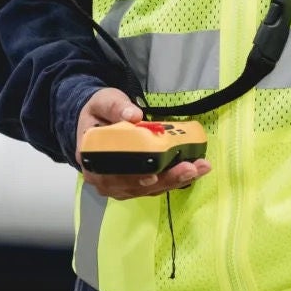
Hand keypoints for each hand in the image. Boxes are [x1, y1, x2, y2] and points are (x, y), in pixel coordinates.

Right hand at [75, 87, 210, 200]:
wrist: (98, 120)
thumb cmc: (99, 113)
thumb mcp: (103, 102)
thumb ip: (115, 107)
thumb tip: (133, 115)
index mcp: (92, 161)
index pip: (112, 175)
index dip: (133, 178)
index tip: (153, 176)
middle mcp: (105, 181)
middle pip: (136, 186)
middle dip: (166, 179)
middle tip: (190, 169)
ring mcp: (122, 185)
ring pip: (150, 189)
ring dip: (176, 180)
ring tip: (199, 168)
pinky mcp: (137, 184)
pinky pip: (157, 185)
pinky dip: (176, 178)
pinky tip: (195, 170)